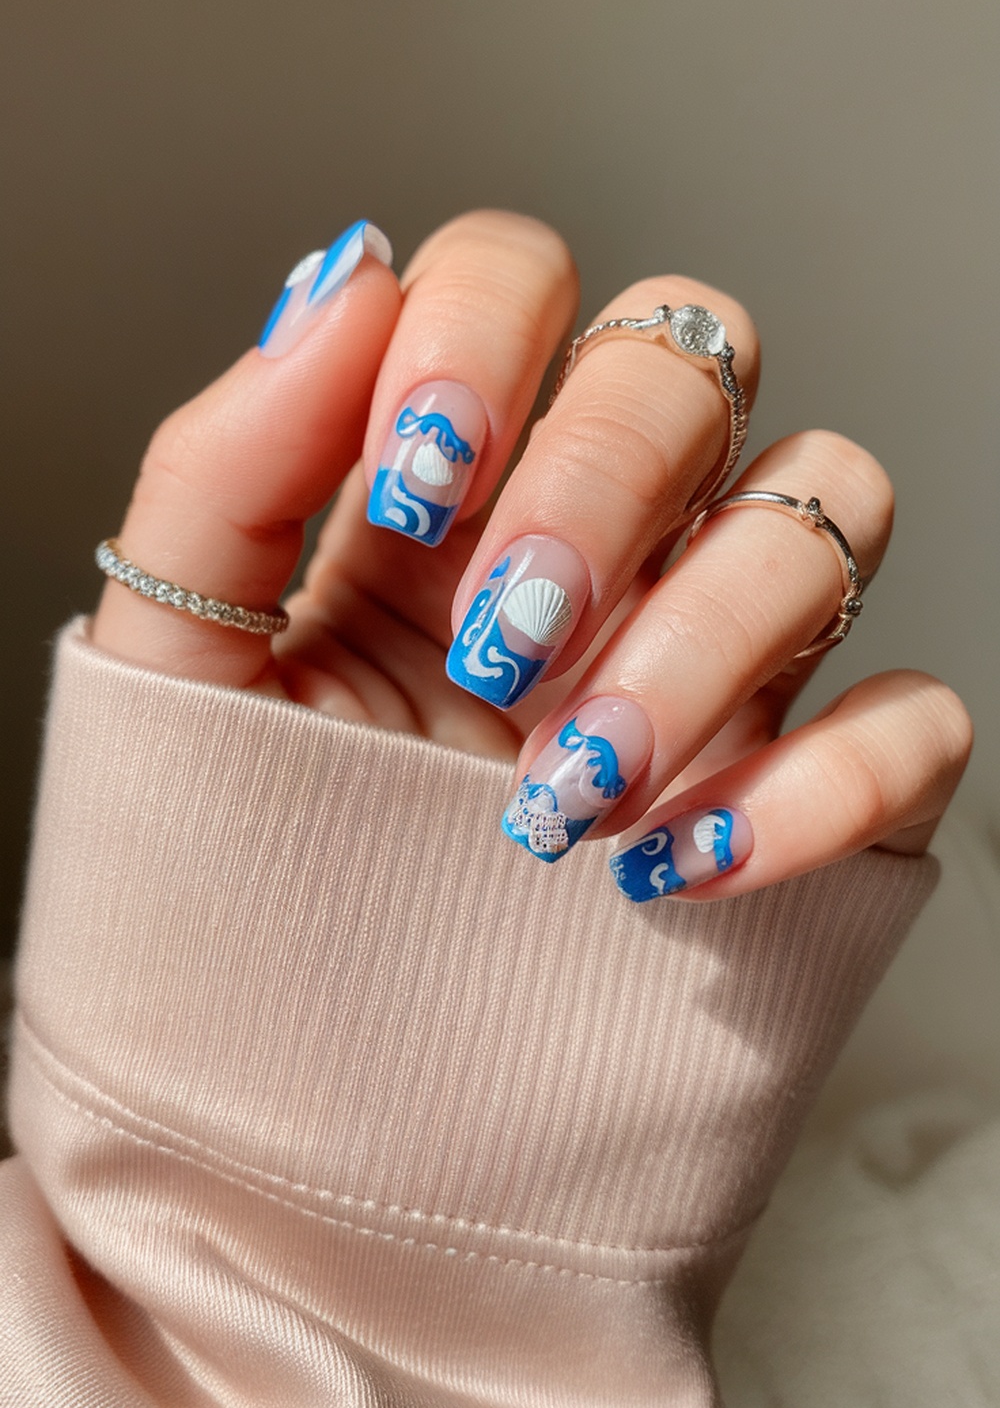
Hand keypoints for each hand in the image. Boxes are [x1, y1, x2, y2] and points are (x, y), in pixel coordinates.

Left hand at [92, 210, 970, 895]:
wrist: (306, 1128)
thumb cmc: (236, 892)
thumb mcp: (178, 677)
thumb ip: (228, 473)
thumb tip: (345, 278)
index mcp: (445, 490)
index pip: (521, 281)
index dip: (489, 334)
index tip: (422, 478)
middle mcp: (600, 546)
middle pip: (693, 357)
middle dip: (602, 480)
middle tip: (498, 643)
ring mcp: (720, 663)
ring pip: (831, 504)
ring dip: (708, 632)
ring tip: (563, 792)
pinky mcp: (811, 798)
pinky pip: (915, 721)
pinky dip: (828, 780)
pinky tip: (683, 867)